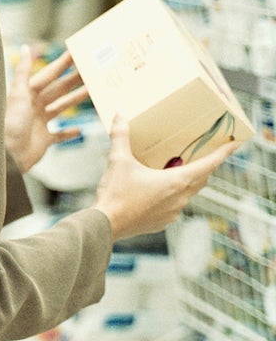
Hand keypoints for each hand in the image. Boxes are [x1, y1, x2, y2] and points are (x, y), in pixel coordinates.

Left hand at [5, 48, 88, 172]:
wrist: (7, 155)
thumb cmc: (10, 123)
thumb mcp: (18, 94)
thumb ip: (23, 71)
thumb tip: (25, 47)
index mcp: (28, 94)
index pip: (49, 75)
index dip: (63, 64)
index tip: (78, 53)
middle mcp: (34, 107)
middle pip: (58, 90)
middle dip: (74, 80)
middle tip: (92, 69)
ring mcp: (39, 123)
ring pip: (61, 108)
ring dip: (75, 100)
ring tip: (92, 91)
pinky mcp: (43, 140)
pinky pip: (59, 135)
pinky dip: (69, 133)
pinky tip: (80, 129)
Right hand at [92, 116, 236, 239]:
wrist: (104, 225)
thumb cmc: (115, 193)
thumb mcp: (118, 161)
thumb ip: (121, 136)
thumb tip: (119, 116)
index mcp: (176, 181)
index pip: (208, 164)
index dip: (223, 153)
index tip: (235, 144)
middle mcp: (180, 198)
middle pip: (201, 179)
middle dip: (204, 167)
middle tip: (201, 156)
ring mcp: (173, 212)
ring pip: (188, 193)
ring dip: (185, 183)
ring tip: (172, 174)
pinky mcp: (162, 222)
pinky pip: (174, 207)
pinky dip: (170, 198)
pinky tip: (155, 194)